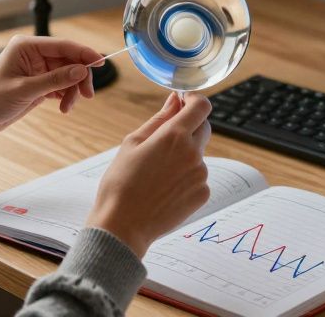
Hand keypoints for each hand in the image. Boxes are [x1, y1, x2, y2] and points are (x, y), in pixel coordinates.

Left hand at [0, 35, 102, 148]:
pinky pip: (61, 85)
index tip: (101, 63)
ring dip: (73, 90)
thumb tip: (82, 70)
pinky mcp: (38, 83)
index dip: (84, 53)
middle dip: (80, 77)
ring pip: (68, 74)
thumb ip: (55, 80)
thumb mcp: (25, 90)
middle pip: (69, 60)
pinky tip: (63, 107)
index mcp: (26, 46)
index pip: (63, 45)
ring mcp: (37, 69)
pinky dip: (66, 96)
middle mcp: (33, 54)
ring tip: (69, 107)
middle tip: (87, 95)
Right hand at [85, 93, 212, 257]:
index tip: (184, 102)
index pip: (201, 106)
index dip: (194, 100)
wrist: (123, 225)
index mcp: (175, 136)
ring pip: (199, 154)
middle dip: (189, 126)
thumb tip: (175, 101)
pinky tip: (165, 187)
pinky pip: (198, 176)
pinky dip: (186, 176)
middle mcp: (194, 153)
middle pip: (203, 127)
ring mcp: (201, 175)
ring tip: (158, 172)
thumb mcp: (133, 143)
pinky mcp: (203, 194)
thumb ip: (159, 119)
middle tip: (165, 139)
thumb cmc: (121, 182)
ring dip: (185, 154)